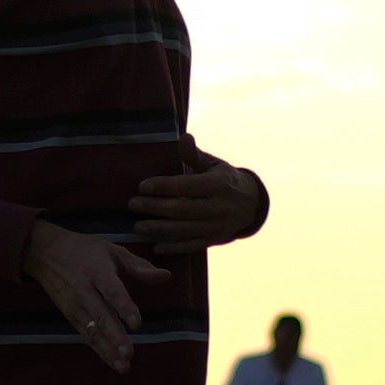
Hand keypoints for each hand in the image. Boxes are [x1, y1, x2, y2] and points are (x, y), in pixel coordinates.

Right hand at [21, 218, 148, 372]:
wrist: (45, 252)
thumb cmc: (85, 250)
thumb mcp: (112, 250)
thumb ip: (139, 266)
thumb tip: (167, 276)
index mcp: (97, 270)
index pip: (112, 290)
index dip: (124, 307)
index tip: (137, 324)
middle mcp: (84, 289)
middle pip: (101, 315)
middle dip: (115, 336)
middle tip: (129, 354)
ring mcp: (75, 305)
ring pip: (92, 330)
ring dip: (108, 350)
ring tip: (124, 366)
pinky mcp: (70, 315)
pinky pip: (86, 335)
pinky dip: (99, 350)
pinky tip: (114, 363)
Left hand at [128, 158, 271, 246]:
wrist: (252, 205)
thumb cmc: (224, 180)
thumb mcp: (214, 164)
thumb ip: (195, 155)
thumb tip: (184, 137)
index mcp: (217, 185)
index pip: (186, 186)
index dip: (163, 186)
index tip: (142, 186)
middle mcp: (218, 207)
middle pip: (182, 209)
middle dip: (154, 207)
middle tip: (132, 204)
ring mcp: (216, 226)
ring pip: (184, 230)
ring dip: (159, 229)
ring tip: (137, 226)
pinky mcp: (214, 240)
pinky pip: (192, 246)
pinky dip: (173, 247)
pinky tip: (156, 246)